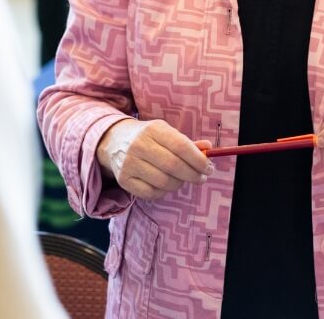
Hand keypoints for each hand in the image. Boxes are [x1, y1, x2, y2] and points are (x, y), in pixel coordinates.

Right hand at [97, 118, 213, 199]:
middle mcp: (139, 145)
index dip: (198, 160)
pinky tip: (164, 184)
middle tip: (200, 178)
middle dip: (193, 175)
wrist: (114, 141)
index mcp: (153, 130)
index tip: (209, 168)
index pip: (181, 146)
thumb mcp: (165, 132)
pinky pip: (151, 193)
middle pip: (174, 166)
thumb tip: (209, 148)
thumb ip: (187, 142)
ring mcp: (129, 163)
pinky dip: (163, 192)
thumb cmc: (147, 137)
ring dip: (178, 184)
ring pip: (164, 182)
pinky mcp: (124, 180)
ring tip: (181, 179)